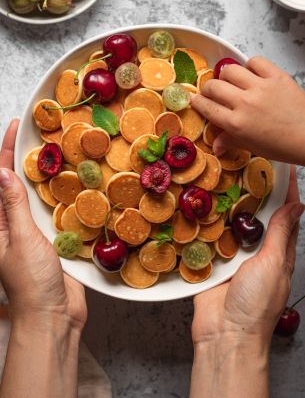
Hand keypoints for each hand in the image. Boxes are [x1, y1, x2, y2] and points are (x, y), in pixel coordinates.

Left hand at [0, 120, 86, 330]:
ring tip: (58, 149)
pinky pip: (57, 210)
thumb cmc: (31, 281)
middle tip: (40, 132)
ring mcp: (35, 230)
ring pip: (38, 194)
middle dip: (24, 157)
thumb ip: (13, 207)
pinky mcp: (55, 238)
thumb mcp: (20, 240)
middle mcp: (15, 223)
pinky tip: (74, 181)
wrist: (54, 315)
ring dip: (45, 172)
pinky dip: (63, 193)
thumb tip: (3, 173)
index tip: (16, 127)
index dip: (6, 152)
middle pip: (18, 182)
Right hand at [191, 57, 304, 164]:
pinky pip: (256, 62)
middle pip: (214, 86)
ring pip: (231, 70)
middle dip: (208, 88)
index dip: (197, 102)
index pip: (207, 107)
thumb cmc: (282, 145)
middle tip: (211, 92)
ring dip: (226, 75)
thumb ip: (230, 141)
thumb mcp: (251, 146)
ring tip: (230, 80)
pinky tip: (251, 73)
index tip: (196, 100)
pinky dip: (250, 65)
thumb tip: (216, 146)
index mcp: (236, 123)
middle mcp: (244, 103)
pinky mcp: (276, 76)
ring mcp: (260, 87)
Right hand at [192, 166, 301, 345]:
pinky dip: (208, 223)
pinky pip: (210, 238)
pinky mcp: (212, 262)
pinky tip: (202, 206)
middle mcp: (256, 252)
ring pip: (232, 224)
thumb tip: (296, 206)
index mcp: (277, 253)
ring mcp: (232, 257)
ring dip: (230, 205)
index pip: (285, 216)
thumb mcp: (273, 265)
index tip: (283, 170)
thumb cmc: (255, 304)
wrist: (224, 334)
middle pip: (257, 217)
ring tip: (224, 179)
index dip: (285, 193)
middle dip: (255, 193)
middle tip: (247, 167)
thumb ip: (280, 235)